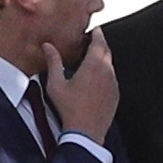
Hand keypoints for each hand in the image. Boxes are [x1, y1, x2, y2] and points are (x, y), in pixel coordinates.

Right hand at [43, 28, 117, 144]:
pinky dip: (106, 73)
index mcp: (93, 66)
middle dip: (101, 44)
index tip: (94, 29)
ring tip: (92, 59)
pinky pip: (112, 78)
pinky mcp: (115, 95)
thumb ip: (53, 62)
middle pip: (107, 51)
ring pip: (110, 65)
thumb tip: (47, 46)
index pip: (99, 42)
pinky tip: (95, 78)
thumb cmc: (70, 109)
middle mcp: (107, 72)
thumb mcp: (56, 84)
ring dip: (103, 59)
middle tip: (93, 40)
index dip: (97, 33)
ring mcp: (113, 84)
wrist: (86, 132)